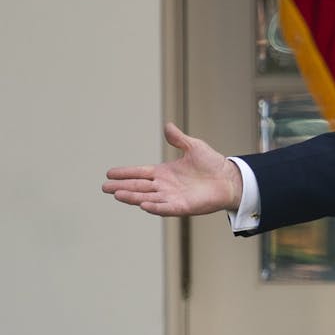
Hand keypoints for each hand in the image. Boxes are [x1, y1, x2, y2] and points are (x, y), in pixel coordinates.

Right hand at [102, 123, 243, 217]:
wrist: (229, 178)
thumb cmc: (212, 164)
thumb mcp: (194, 147)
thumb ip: (178, 139)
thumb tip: (167, 126)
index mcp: (164, 173)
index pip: (140, 173)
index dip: (125, 173)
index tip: (109, 173)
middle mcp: (164, 186)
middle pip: (138, 187)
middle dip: (121, 187)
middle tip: (105, 187)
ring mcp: (171, 197)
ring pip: (147, 197)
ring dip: (132, 197)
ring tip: (117, 194)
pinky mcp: (182, 206)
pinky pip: (165, 208)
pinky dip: (154, 207)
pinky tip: (142, 204)